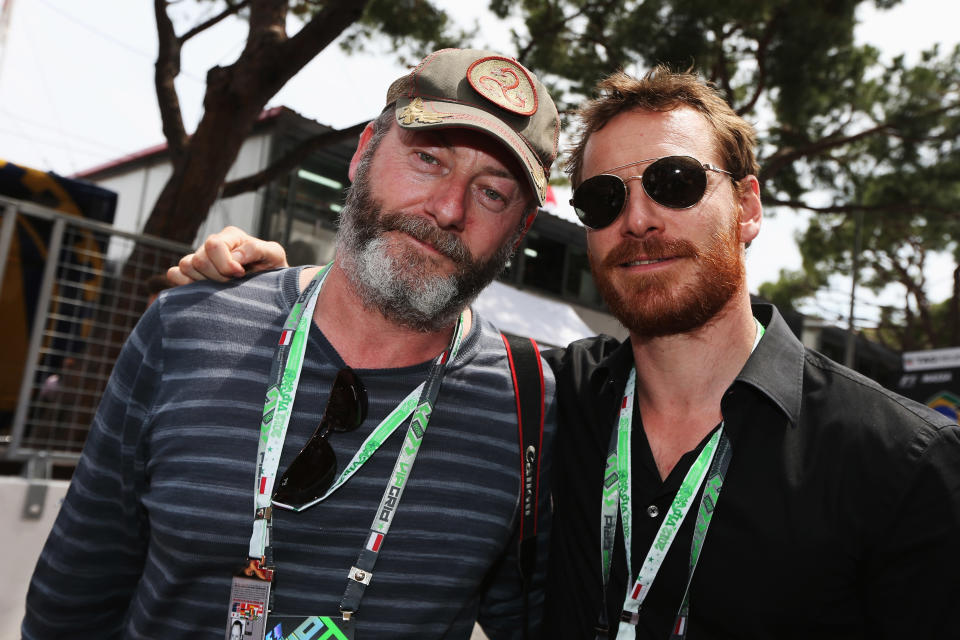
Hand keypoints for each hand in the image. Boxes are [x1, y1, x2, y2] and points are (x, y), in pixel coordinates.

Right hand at [167, 226, 287, 284]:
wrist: (270, 287)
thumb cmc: (272, 268)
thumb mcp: (274, 255)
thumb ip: (257, 249)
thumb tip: (234, 257)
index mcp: (231, 237)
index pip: (213, 245)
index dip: (225, 264)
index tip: (241, 275)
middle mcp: (212, 245)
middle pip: (198, 259)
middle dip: (217, 276)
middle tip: (233, 283)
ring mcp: (199, 259)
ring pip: (185, 266)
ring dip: (205, 282)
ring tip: (223, 288)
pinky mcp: (190, 275)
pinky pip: (174, 274)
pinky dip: (184, 284)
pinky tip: (205, 290)